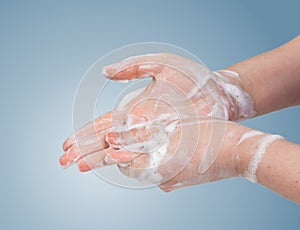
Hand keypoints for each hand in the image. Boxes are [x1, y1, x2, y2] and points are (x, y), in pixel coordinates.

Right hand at [59, 53, 255, 189]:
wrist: (219, 93)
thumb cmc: (193, 78)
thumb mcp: (162, 65)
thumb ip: (133, 68)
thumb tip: (105, 72)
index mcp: (134, 110)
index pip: (103, 125)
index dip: (85, 134)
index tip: (68, 144)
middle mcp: (140, 127)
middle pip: (107, 141)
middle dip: (85, 150)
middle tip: (64, 161)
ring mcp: (154, 137)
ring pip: (121, 150)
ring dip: (99, 158)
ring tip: (80, 166)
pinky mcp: (169, 145)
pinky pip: (144, 154)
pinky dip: (126, 158)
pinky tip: (112, 162)